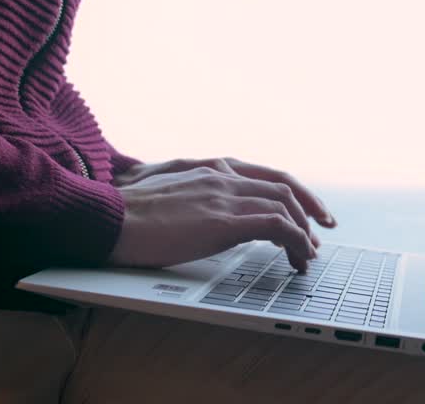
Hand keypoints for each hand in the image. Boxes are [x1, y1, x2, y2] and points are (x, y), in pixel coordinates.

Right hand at [106, 157, 336, 271]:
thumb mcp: (169, 196)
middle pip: (283, 187)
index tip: (309, 211)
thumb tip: (207, 218)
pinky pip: (276, 226)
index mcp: (209, 168)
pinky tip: (296, 257)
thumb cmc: (127, 215)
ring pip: (284, 207)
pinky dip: (295, 241)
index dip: (294, 192)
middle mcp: (222, 176)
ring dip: (302, 234)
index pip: (267, 174)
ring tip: (306, 257)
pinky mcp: (222, 221)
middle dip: (308, 212)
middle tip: (317, 237)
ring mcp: (223, 196)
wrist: (106, 219)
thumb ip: (195, 199)